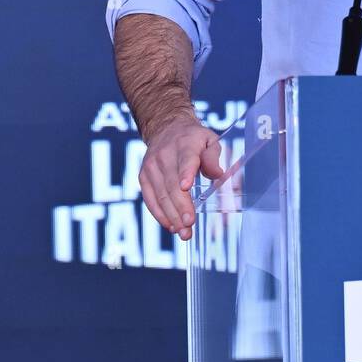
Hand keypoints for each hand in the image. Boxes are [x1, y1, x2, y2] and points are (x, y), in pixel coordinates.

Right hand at [139, 114, 224, 240]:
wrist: (166, 129)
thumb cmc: (193, 139)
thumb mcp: (209, 140)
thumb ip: (213, 157)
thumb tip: (218, 174)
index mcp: (185, 144)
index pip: (186, 160)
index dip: (185, 173)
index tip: (186, 187)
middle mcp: (165, 155)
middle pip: (172, 184)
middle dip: (181, 206)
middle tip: (190, 224)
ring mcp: (151, 166)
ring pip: (160, 195)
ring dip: (172, 216)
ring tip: (184, 232)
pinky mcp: (144, 176)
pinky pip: (150, 199)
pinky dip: (160, 214)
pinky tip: (171, 226)